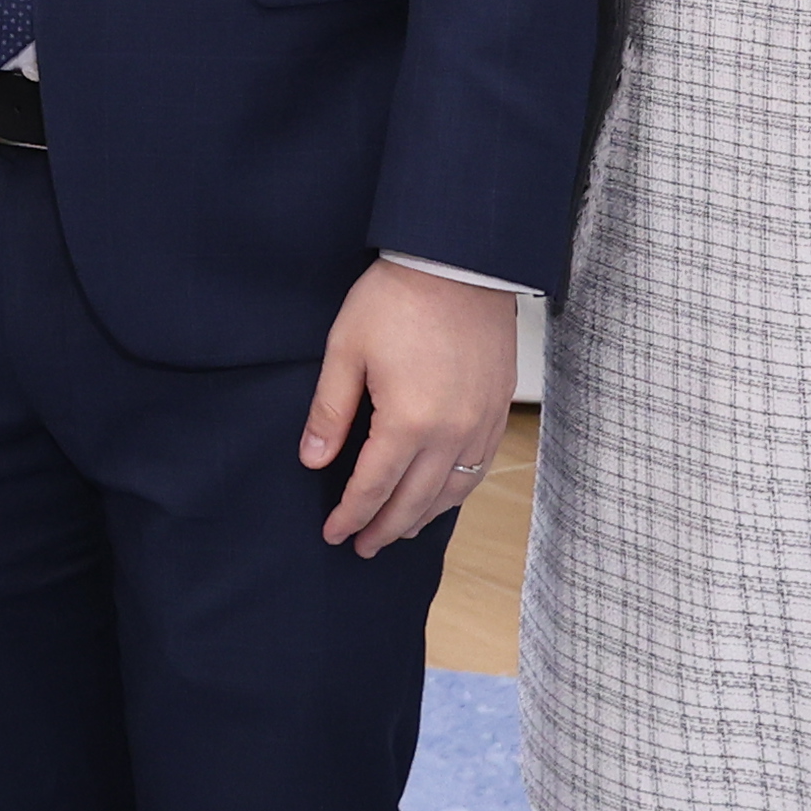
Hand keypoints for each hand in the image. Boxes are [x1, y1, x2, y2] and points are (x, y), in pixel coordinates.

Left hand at [303, 261, 516, 556]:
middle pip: (414, 502)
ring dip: (422, 517)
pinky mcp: (498, 410)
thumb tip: (312, 461)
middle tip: (362, 547)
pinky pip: (479, 469)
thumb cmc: (397, 299)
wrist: (460, 263)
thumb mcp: (346, 350)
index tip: (334, 534)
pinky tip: (441, 496)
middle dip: (384, 528)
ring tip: (398, 530)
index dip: (351, 516)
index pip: (373, 487)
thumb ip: (330, 413)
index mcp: (408, 422)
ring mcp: (481, 424)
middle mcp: (450, 434)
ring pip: (451, 492)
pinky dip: (455, 492)